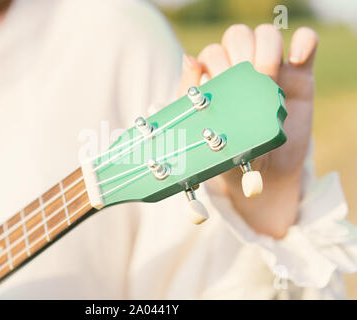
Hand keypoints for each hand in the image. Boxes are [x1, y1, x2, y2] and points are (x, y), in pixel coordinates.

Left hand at [178, 24, 318, 237]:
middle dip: (240, 55)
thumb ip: (194, 96)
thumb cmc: (231, 150)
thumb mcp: (208, 129)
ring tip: (269, 80)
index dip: (216, 63)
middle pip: (237, 36)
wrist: (266, 171)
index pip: (213, 52)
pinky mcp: (299, 72)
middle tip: (246, 84)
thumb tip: (189, 59)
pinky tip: (296, 61)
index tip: (221, 83)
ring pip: (266, 33)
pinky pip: (305, 40)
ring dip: (267, 50)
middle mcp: (240, 68)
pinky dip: (303, 42)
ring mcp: (270, 67)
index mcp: (216, 78)